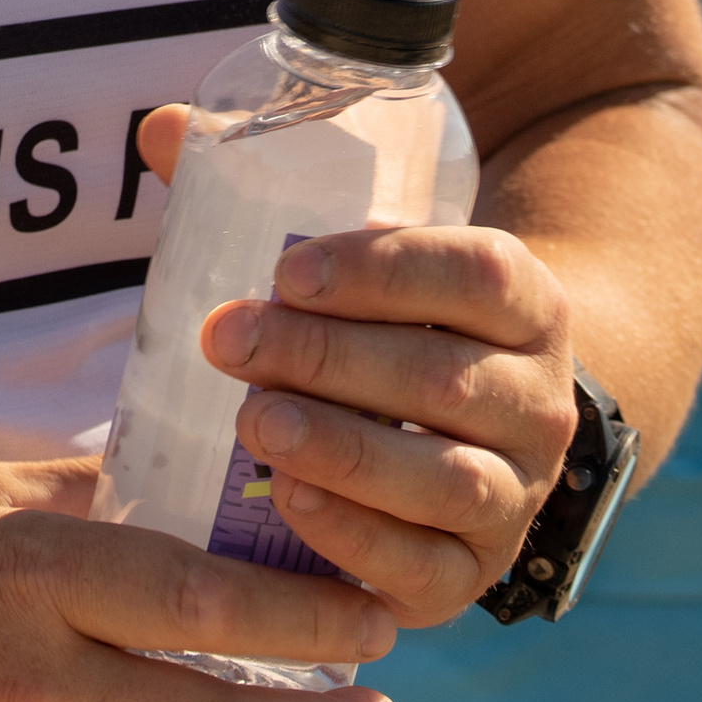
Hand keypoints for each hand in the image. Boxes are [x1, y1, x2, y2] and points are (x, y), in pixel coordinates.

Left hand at [202, 225, 576, 621]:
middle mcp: (538, 401)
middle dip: (327, 357)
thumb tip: (162, 129)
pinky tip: (289, 500)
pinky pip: (424, 567)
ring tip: (255, 422)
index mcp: (527, 304)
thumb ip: (266, 195)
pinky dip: (355, 537)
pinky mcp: (473, 572)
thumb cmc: (393, 330)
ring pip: (444, 477)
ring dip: (344, 448)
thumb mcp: (365, 264)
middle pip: (443, 377)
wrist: (472, 437)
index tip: (287, 268)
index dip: (384, 269)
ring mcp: (516, 494)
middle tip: (231, 340)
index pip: (478, 273)